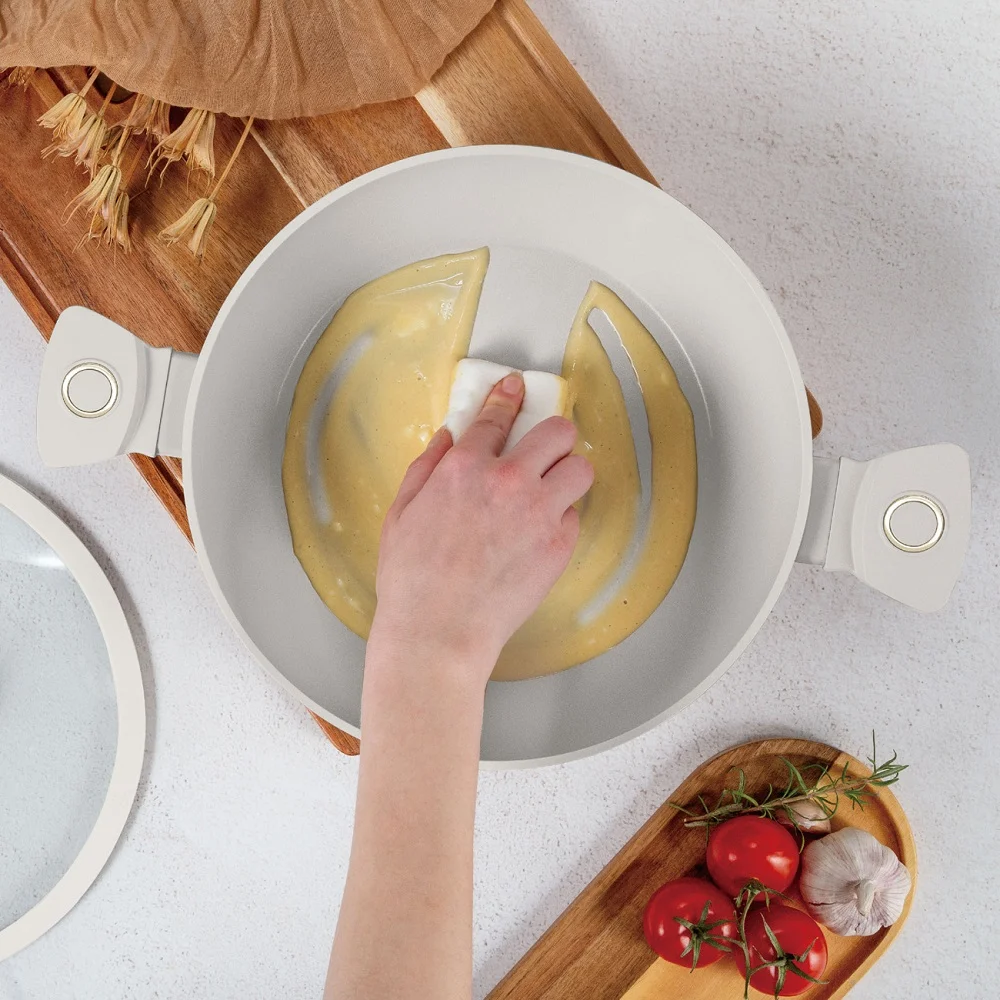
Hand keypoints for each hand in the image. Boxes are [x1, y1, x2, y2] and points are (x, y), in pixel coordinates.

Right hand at [370, 372, 593, 685]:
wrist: (438, 632)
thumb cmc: (413, 580)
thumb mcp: (401, 513)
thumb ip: (426, 467)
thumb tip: (445, 438)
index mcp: (464, 468)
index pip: (497, 416)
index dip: (508, 396)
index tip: (516, 387)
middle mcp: (507, 481)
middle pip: (558, 432)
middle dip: (555, 434)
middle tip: (547, 448)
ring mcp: (538, 513)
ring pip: (580, 469)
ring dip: (568, 473)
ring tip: (553, 488)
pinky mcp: (558, 546)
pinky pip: (576, 516)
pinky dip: (562, 519)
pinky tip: (541, 532)